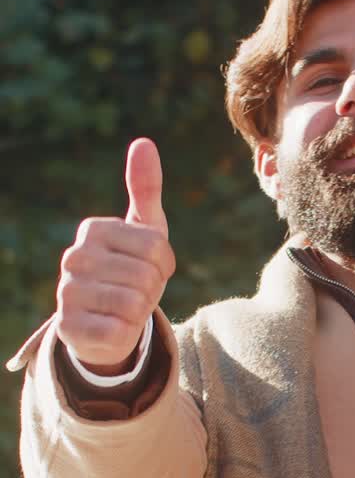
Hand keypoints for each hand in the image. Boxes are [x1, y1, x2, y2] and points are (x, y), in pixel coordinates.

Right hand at [56, 138, 174, 372]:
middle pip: (147, 277)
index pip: (157, 248)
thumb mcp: (144, 231)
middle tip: (137, 293)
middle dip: (152, 291)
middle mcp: (74, 257)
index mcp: (93, 229)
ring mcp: (67, 292)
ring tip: (125, 309)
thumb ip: (145, 188)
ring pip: (134, 305)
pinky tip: (113, 328)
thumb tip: (144, 142)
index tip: (149, 269)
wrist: (102, 322)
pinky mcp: (69, 327)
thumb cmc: (129, 271)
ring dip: (140, 313)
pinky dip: (126, 334)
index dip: (164, 266)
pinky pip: (120, 331)